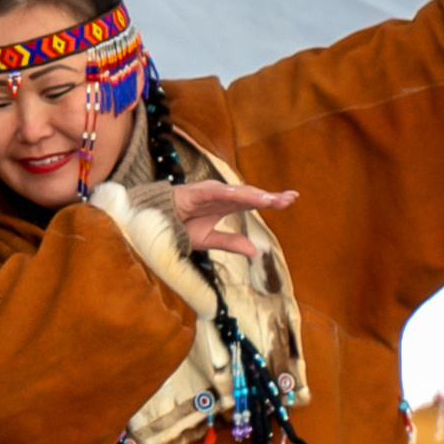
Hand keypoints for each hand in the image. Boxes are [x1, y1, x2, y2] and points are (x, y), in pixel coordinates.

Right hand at [175, 179, 294, 258]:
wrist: (151, 222)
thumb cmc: (176, 226)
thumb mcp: (207, 240)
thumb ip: (230, 243)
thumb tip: (255, 252)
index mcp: (225, 206)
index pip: (253, 202)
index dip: (272, 200)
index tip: (292, 199)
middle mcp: (220, 196)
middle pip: (249, 195)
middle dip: (269, 197)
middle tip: (289, 199)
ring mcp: (208, 193)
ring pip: (235, 192)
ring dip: (252, 195)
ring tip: (270, 200)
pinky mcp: (193, 193)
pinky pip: (212, 192)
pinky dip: (226, 192)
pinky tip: (239, 195)